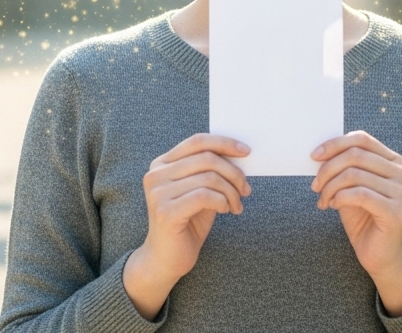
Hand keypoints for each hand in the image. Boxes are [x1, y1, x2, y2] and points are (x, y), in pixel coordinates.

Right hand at [124, 133, 251, 319]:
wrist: (167, 259)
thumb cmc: (187, 223)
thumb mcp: (201, 191)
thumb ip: (210, 172)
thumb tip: (239, 155)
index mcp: (162, 164)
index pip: (197, 141)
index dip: (224, 143)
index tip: (246, 152)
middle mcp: (155, 174)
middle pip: (206, 158)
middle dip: (233, 173)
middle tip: (246, 189)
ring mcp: (158, 193)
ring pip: (209, 178)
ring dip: (230, 191)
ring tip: (236, 205)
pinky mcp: (165, 211)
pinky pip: (205, 196)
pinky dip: (222, 202)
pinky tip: (226, 211)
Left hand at [311, 130, 401, 315]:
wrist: (381, 255)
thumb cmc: (364, 218)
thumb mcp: (351, 187)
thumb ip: (343, 167)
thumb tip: (319, 152)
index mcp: (395, 161)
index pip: (362, 139)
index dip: (334, 144)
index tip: (314, 156)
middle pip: (355, 155)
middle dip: (328, 169)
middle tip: (315, 185)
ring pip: (354, 174)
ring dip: (330, 187)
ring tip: (323, 200)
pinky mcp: (396, 211)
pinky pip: (359, 194)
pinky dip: (339, 198)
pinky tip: (332, 206)